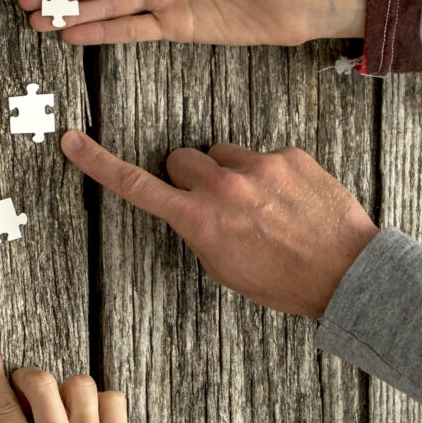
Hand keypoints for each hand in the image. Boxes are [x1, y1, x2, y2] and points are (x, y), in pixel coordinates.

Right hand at [62, 131, 378, 316]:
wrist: (347, 272)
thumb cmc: (285, 280)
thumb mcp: (225, 268)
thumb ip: (199, 231)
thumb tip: (194, 209)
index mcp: (199, 220)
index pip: (137, 185)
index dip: (100, 163)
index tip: (74, 142)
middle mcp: (223, 186)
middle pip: (180, 160)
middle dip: (190, 177)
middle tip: (216, 203)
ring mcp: (258, 166)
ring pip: (222, 154)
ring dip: (232, 173)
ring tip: (262, 205)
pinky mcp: (288, 155)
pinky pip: (263, 155)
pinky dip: (270, 175)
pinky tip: (290, 201)